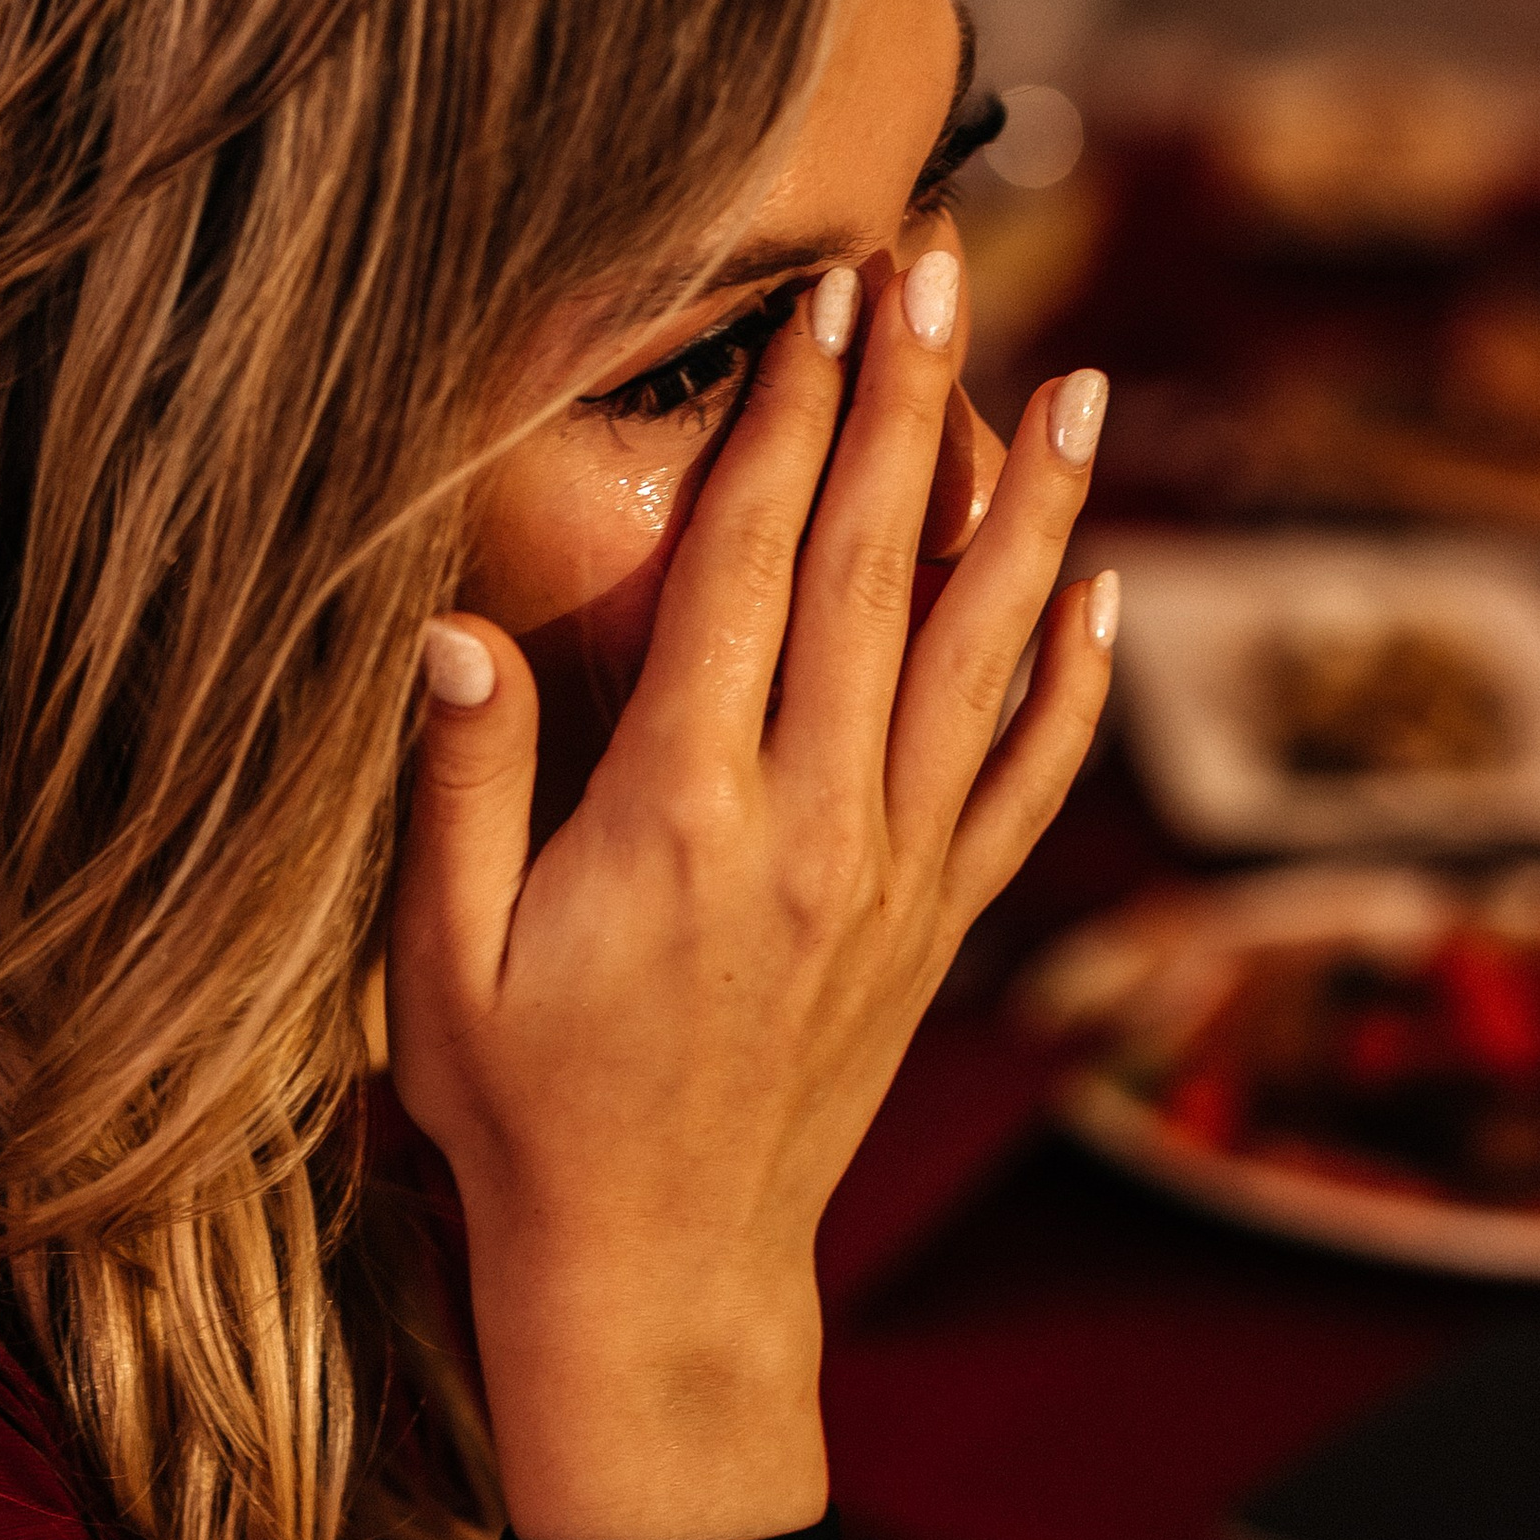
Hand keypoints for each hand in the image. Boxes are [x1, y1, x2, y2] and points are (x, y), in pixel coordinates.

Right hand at [387, 251, 1112, 1537]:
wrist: (658, 1274)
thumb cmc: (526, 1117)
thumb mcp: (443, 964)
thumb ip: (457, 790)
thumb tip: (454, 632)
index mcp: (681, 811)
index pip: (744, 570)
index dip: (781, 422)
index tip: (813, 304)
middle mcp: (811, 822)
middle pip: (871, 571)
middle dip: (903, 403)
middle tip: (931, 266)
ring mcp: (891, 873)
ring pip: (975, 656)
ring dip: (1026, 510)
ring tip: (1074, 382)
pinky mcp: (933, 924)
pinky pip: (1022, 783)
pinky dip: (1068, 685)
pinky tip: (1096, 597)